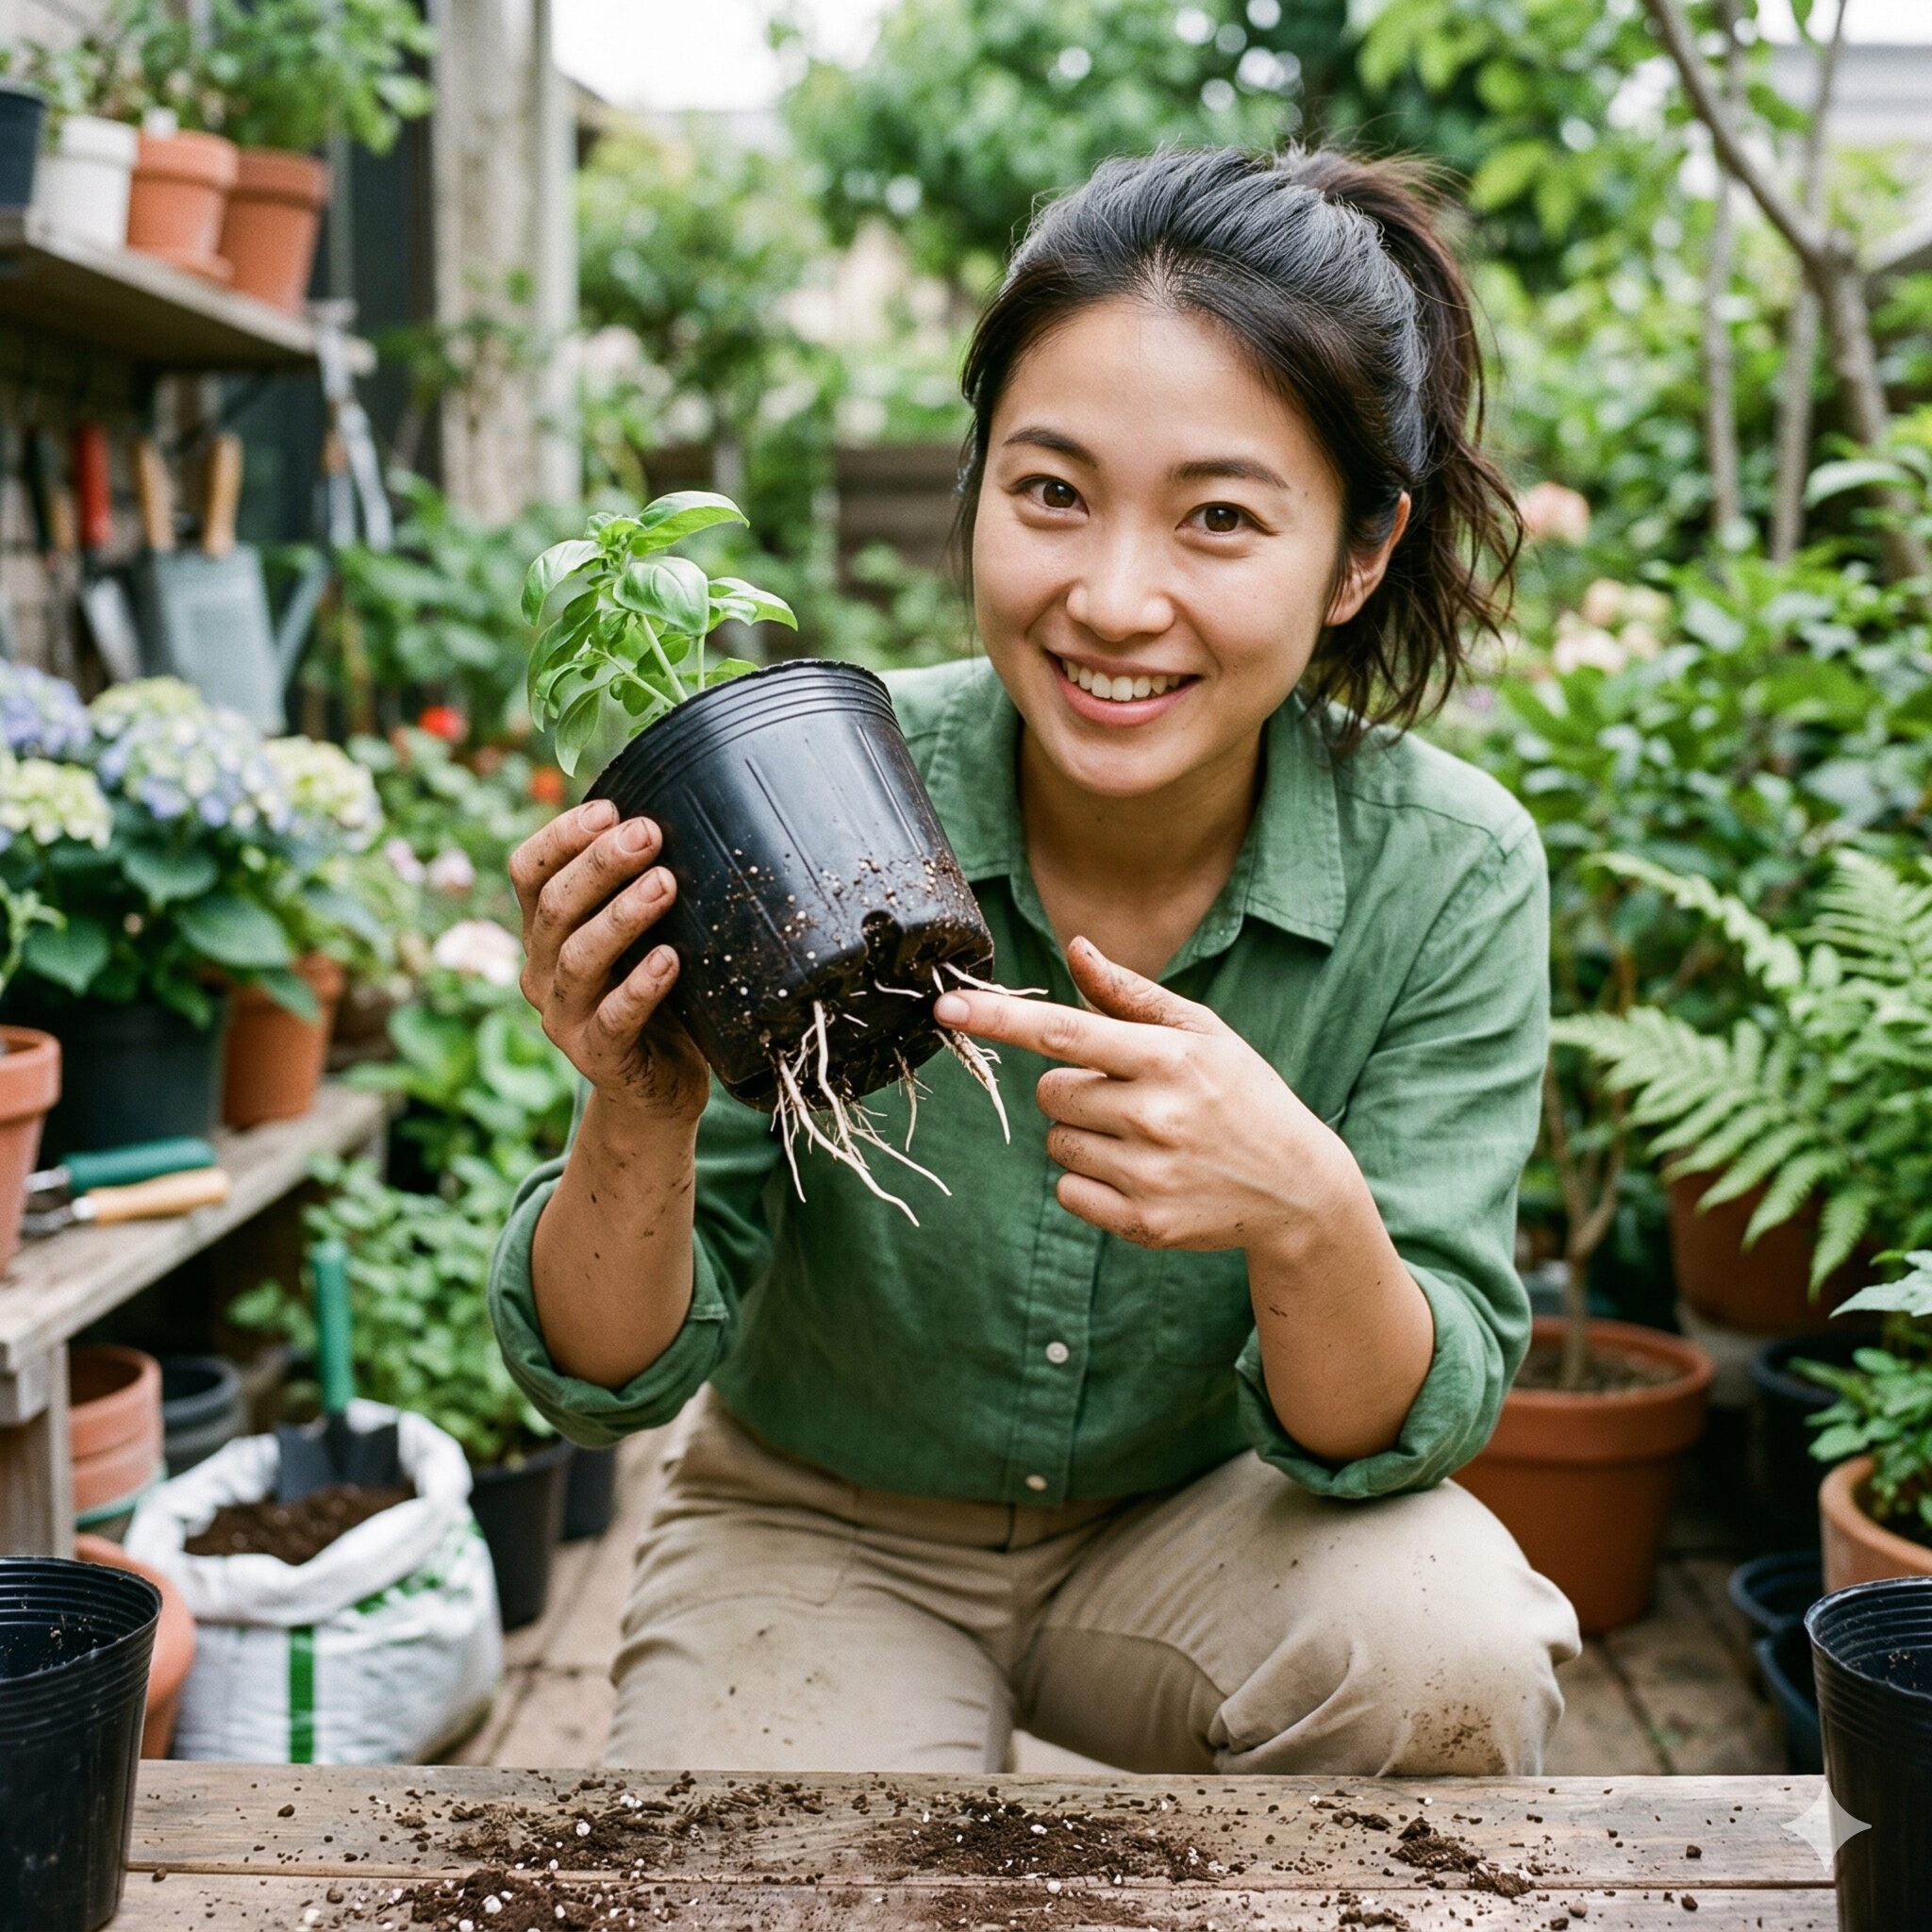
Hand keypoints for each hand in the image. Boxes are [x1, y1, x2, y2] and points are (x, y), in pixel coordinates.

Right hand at [509, 799, 710, 1122]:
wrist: (660, 1089)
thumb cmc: (659, 996)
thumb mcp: (646, 935)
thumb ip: (644, 889)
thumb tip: (682, 816)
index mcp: (545, 931)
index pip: (529, 871)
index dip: (561, 836)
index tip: (611, 810)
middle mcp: (542, 970)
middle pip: (555, 906)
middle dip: (601, 864)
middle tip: (648, 834)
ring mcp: (564, 1017)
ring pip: (578, 957)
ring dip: (622, 916)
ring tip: (666, 884)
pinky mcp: (596, 1057)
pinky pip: (613, 1018)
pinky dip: (641, 986)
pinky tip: (670, 960)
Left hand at [932, 936, 1347, 1254]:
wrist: (1297, 1188)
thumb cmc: (1241, 1095)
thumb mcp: (1202, 1033)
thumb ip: (1131, 995)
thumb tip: (1075, 948)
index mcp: (1168, 1058)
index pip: (1064, 1032)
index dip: (999, 1018)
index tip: (947, 1006)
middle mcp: (1155, 1115)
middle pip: (1049, 1091)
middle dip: (1073, 1088)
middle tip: (1128, 1097)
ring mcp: (1148, 1174)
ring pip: (1057, 1143)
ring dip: (1085, 1136)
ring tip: (1145, 1139)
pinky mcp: (1143, 1222)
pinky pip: (1068, 1192)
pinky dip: (1090, 1183)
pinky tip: (1141, 1175)